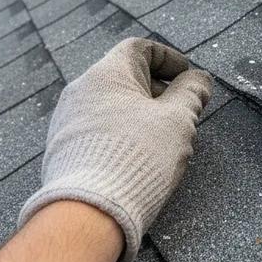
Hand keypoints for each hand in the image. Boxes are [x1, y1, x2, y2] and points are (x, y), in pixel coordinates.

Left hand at [19, 38, 212, 261]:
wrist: (86, 213)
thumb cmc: (136, 157)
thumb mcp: (178, 120)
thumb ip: (192, 93)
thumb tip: (199, 79)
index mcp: (107, 73)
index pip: (139, 48)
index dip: (168, 57)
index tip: (187, 75)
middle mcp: (81, 90)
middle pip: (126, 77)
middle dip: (159, 91)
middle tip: (182, 112)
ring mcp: (67, 120)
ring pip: (112, 105)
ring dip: (141, 115)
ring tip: (164, 140)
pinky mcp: (63, 149)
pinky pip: (98, 129)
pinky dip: (122, 133)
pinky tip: (139, 159)